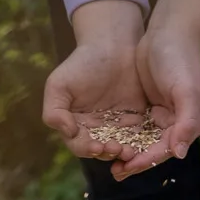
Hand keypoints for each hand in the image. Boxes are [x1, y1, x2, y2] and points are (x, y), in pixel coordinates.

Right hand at [42, 0, 148, 159]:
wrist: (112, 46)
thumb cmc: (82, 64)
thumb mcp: (59, 84)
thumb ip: (54, 111)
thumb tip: (67, 132)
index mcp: (75, 124)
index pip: (79, 144)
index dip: (86, 149)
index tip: (96, 147)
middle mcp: (96, 130)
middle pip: (101, 150)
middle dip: (108, 153)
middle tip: (118, 149)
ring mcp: (117, 126)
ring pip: (120, 147)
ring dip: (125, 152)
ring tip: (131, 151)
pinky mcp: (136, 119)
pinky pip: (138, 136)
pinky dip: (141, 142)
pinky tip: (144, 143)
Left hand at [120, 0, 199, 180]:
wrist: (169, 31)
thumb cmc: (179, 58)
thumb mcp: (186, 89)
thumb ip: (187, 122)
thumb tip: (181, 153)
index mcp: (193, 122)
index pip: (168, 149)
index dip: (147, 160)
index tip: (126, 167)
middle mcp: (181, 123)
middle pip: (156, 149)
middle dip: (136, 160)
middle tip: (114, 171)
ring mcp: (166, 114)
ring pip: (146, 141)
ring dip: (130, 151)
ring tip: (110, 162)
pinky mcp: (153, 106)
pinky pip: (139, 128)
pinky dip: (127, 136)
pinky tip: (112, 141)